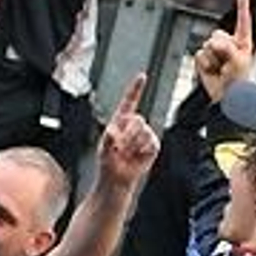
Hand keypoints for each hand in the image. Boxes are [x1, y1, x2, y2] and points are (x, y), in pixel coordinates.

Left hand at [96, 75, 159, 189]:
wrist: (117, 179)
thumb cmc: (108, 162)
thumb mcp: (103, 149)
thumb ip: (107, 139)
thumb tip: (112, 132)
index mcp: (120, 121)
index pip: (130, 101)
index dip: (136, 89)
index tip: (142, 76)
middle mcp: (134, 125)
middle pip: (137, 119)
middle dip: (128, 135)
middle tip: (120, 148)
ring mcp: (145, 135)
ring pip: (144, 132)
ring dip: (133, 145)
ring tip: (127, 154)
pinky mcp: (153, 146)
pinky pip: (151, 143)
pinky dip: (142, 152)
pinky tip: (136, 157)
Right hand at [195, 0, 253, 101]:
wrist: (227, 97)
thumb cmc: (238, 80)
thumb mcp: (238, 60)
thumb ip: (226, 47)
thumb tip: (211, 43)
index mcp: (242, 41)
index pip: (242, 20)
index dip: (242, 5)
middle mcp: (228, 43)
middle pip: (218, 33)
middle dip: (221, 47)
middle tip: (227, 63)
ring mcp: (215, 51)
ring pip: (207, 44)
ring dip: (213, 59)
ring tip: (221, 70)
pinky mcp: (204, 59)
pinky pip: (199, 55)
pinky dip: (205, 64)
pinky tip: (212, 72)